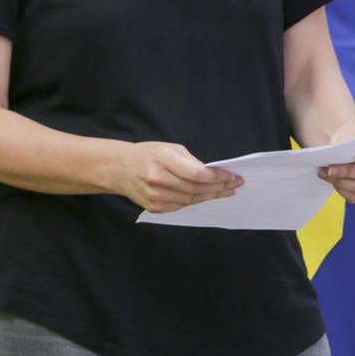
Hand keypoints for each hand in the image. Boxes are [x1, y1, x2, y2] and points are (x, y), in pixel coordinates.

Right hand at [110, 141, 243, 213]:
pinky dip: (196, 200)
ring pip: (192, 200)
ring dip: (211, 196)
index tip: (232, 176)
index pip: (196, 174)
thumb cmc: (147, 155)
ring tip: (225, 191)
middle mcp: (157, 180)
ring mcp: (155, 196)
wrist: (120, 169)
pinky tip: (206, 195)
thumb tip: (213, 174)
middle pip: (196, 188)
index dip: (217, 177)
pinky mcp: (155, 207)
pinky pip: (182, 205)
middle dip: (219, 187)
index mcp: (162, 160)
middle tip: (234, 184)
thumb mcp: (169, 148)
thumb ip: (190, 161)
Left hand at [320, 127, 354, 202]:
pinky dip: (340, 189)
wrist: (342, 149)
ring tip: (324, 173)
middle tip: (330, 168)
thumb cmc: (347, 139)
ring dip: (341, 181)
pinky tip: (329, 180)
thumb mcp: (346, 134)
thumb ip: (346, 141)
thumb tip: (338, 152)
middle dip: (350, 171)